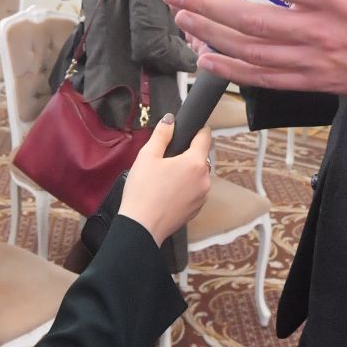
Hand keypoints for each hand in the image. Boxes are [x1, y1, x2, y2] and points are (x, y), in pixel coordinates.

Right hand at [118, 114, 213, 244]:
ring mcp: (202, 196)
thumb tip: (170, 120)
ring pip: (198, 175)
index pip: (205, 137)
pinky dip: (186, 188)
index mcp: (195, 163)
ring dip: (187, 172)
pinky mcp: (196, 209)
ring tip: (165, 177)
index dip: (198, 130)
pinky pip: (195, 191)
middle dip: (188, 154)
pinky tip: (168, 192)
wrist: (142, 226)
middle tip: (167, 158)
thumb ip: (162, 135)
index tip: (190, 129)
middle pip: (201, 157)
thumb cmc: (143, 191)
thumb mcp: (148, 156)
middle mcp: (204, 179)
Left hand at [162, 0, 346, 129]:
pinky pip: (264, 78)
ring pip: (249, 52)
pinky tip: (207, 58)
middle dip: (205, 6)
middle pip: (248, 20)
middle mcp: (319, 32)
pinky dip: (231, 69)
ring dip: (210, 35)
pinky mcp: (314, 83)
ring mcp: (313, 61)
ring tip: (182, 18)